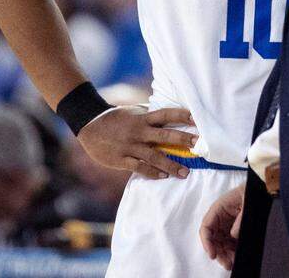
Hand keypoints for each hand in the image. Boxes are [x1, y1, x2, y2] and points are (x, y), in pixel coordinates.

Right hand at [77, 106, 197, 179]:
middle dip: (182, 140)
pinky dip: (152, 172)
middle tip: (199, 146)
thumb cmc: (115, 118)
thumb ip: (149, 114)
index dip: (181, 115)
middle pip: (164, 136)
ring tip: (185, 172)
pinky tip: (163, 176)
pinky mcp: (121, 159)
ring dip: (171, 165)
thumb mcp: (132, 111)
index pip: (165, 114)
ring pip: (154, 156)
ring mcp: (130, 146)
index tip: (196, 118)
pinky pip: (139, 167)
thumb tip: (167, 114)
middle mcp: (138, 131)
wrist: (89, 125)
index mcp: (142, 118)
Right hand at [200, 183, 244, 269]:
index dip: (207, 242)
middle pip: (213, 239)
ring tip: (232, 263)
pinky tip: (236, 257)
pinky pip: (229, 242)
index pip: (206, 227)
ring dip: (225, 254)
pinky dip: (232, 251)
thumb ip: (240, 218)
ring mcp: (226, 225)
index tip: (212, 254)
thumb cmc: (251, 190)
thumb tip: (234, 234)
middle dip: (218, 252)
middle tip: (227, 263)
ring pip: (220, 243)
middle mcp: (219, 218)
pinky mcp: (234, 229)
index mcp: (218, 209)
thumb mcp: (247, 201)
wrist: (261, 189)